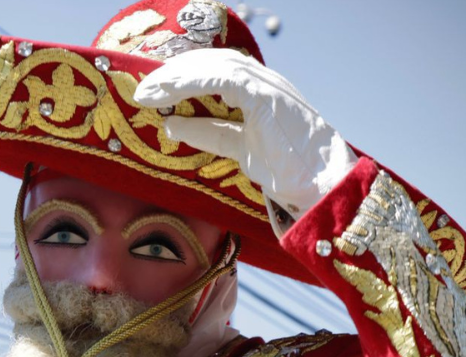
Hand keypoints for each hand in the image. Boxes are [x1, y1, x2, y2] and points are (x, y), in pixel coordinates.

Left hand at [135, 48, 356, 221]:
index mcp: (258, 91)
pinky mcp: (264, 95)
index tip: (154, 90)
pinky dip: (192, 83)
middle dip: (173, 72)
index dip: (182, 77)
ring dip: (176, 76)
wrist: (322, 185)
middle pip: (210, 63)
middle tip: (144, 89)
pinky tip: (169, 93)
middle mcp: (262, 81)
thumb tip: (171, 126)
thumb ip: (208, 134)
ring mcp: (266, 84)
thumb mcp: (239, 149)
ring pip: (213, 65)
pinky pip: (221, 78)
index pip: (214, 72)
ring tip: (149, 91)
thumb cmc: (288, 171)